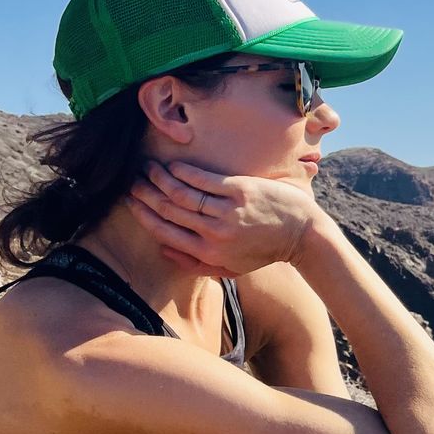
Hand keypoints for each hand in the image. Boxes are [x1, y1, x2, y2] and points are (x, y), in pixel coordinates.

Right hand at [126, 159, 330, 276]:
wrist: (302, 234)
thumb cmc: (265, 251)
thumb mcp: (231, 268)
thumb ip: (196, 264)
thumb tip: (163, 251)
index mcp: (208, 254)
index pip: (165, 232)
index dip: (143, 215)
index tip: (130, 201)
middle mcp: (214, 234)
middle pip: (168, 210)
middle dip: (145, 194)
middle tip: (132, 181)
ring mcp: (226, 211)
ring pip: (180, 193)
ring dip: (158, 178)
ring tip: (147, 168)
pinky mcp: (239, 191)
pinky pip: (202, 179)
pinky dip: (182, 171)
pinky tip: (171, 165)